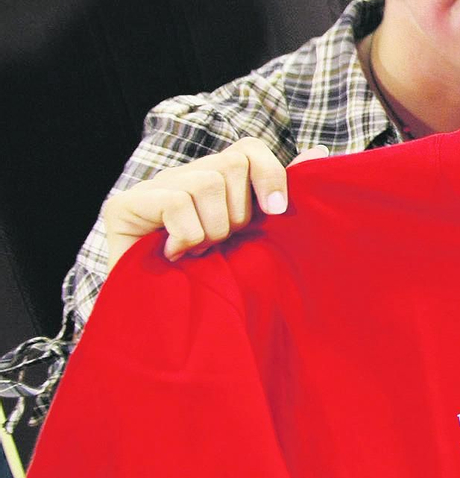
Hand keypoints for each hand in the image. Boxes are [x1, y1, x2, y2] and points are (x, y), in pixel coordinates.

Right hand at [101, 139, 329, 270]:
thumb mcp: (256, 235)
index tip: (276, 212)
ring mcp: (150, 188)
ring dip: (212, 229)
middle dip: (237, 214)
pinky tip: (176, 256)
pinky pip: (176, 202)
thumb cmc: (217, 280)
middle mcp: (181, 176)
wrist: (168, 328)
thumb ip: (280, 196)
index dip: (269, 174)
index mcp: (214, 181)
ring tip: (198, 253)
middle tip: (221, 244)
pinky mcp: (122, 205)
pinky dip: (187, 236)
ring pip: (207, 183)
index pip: (248, 148)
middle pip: (231, 164)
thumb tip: (319, 155)